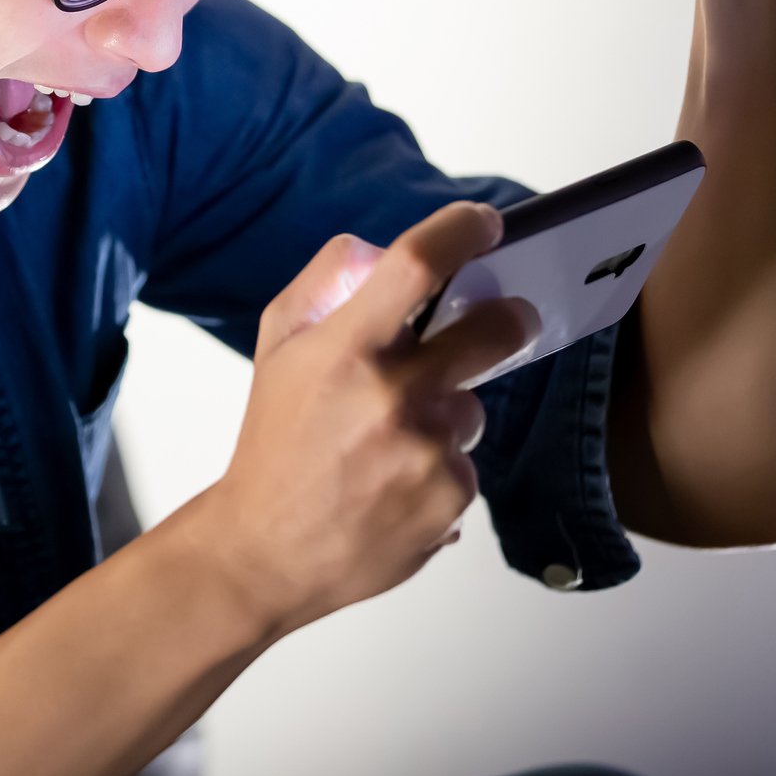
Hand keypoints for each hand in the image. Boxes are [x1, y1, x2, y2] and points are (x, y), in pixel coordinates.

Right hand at [182, 201, 542, 640]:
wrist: (264, 551)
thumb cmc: (273, 442)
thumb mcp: (277, 346)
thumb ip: (325, 284)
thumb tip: (377, 251)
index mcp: (345, 347)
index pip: (419, 264)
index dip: (462, 230)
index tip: (484, 224)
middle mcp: (391, 395)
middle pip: (494, 330)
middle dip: (511, 318)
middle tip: (510, 318)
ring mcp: (425, 451)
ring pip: (472, 408)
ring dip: (444, 415)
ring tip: (388, 446)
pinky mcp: (448, 498)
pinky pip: (466, 464)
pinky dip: (439, 470)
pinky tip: (394, 486)